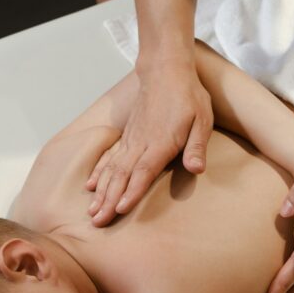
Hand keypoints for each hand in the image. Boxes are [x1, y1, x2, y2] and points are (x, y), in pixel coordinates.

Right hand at [85, 61, 212, 225]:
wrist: (166, 70)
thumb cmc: (189, 96)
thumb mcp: (202, 119)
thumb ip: (197, 146)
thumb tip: (197, 169)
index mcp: (160, 143)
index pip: (143, 172)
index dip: (131, 192)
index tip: (119, 209)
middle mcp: (141, 144)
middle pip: (121, 176)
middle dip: (109, 200)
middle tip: (98, 222)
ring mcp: (131, 140)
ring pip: (112, 170)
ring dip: (101, 192)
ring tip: (92, 212)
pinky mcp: (127, 136)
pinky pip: (109, 158)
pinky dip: (99, 173)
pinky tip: (91, 186)